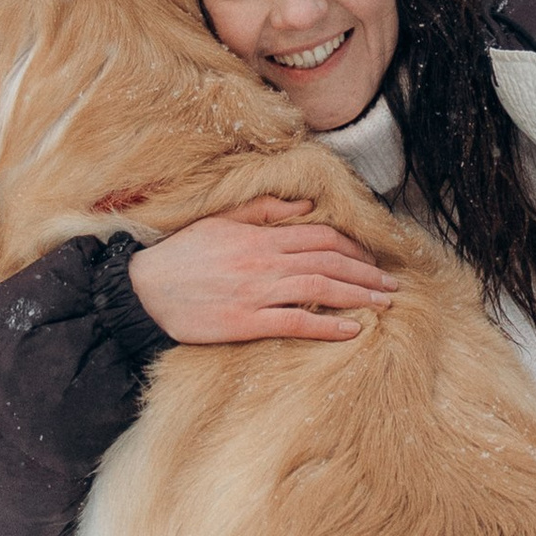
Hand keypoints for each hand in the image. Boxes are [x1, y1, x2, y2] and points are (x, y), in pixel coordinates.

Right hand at [127, 203, 396, 344]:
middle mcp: (264, 261)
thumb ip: (264, 212)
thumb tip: (306, 206)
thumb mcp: (221, 221)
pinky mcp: (245, 322)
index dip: (354, 247)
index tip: (374, 258)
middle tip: (392, 284)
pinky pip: (296, 322)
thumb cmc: (181, 255)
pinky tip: (352, 329)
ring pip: (320, 289)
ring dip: (358, 296)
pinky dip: (327, 325)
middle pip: (329, 262)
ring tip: (384, 303)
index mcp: (260, 236)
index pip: (321, 236)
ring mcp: (256, 292)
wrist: (143, 290)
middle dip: (366, 273)